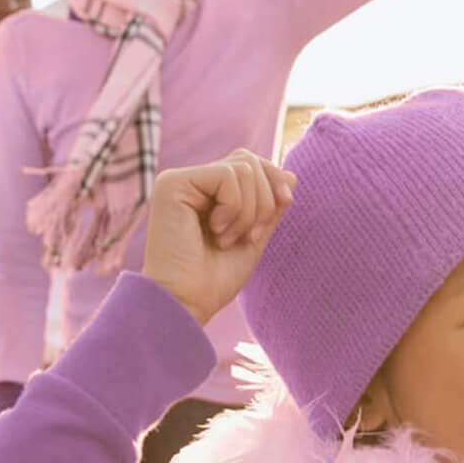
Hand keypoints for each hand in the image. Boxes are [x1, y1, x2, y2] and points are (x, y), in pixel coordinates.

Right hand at [141, 151, 294, 323]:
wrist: (186, 302)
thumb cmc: (214, 280)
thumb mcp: (254, 238)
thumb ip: (270, 206)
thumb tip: (291, 173)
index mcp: (207, 192)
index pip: (250, 164)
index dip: (274, 180)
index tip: (286, 204)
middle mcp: (192, 181)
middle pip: (249, 160)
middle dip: (266, 198)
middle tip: (253, 236)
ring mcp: (179, 180)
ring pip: (243, 167)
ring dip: (250, 210)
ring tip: (229, 239)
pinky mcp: (172, 183)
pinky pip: (227, 175)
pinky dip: (235, 207)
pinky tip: (217, 231)